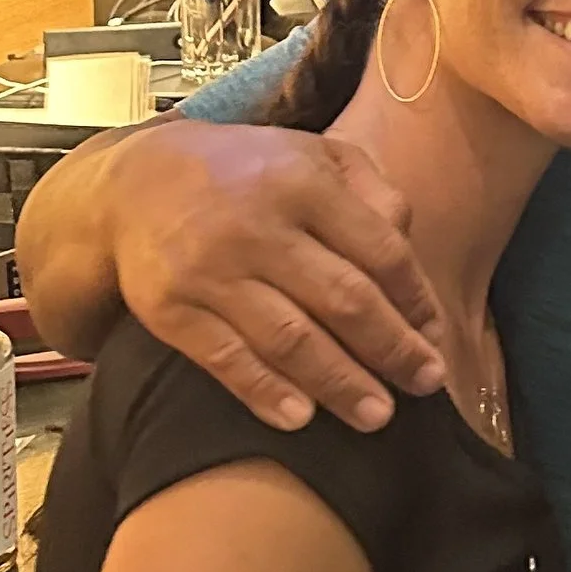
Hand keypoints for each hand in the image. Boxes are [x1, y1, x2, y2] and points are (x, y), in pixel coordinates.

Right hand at [102, 120, 451, 432]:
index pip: (379, 250)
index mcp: (303, 181)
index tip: (436, 336)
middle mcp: (257, 226)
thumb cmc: (246, 172)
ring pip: (289, 338)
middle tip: (426, 382)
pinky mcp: (168, 308)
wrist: (135, 182)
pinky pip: (225, 359)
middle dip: (392, 349)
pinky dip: (265, 392)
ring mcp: (209, 270)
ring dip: (340, 383)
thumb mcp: (314, 154)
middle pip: (342, 299)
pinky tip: (301, 417)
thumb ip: (370, 190)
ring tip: (378, 414)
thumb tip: (409, 244)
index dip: (415, 299)